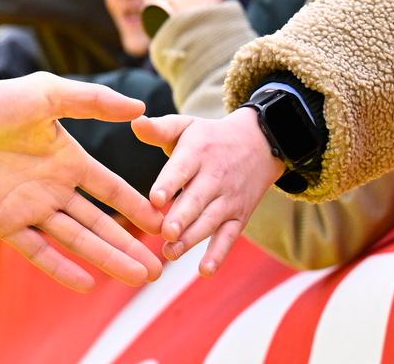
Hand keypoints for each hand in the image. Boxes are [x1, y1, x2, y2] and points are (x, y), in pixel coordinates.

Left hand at [0, 75, 163, 290]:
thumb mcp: (47, 94)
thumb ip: (92, 102)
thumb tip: (140, 109)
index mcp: (67, 160)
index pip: (109, 190)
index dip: (136, 207)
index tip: (164, 223)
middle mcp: (52, 188)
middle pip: (99, 223)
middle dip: (129, 245)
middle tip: (161, 267)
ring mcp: (29, 208)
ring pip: (76, 240)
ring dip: (107, 258)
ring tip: (139, 278)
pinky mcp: (4, 223)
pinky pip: (38, 250)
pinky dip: (61, 268)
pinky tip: (88, 284)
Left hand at [131, 107, 282, 274]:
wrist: (259, 144)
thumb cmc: (208, 138)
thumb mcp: (186, 126)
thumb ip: (158, 129)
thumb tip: (134, 122)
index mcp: (197, 152)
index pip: (182, 169)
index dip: (169, 184)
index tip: (155, 199)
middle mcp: (214, 177)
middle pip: (197, 199)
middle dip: (182, 217)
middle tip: (165, 233)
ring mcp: (229, 199)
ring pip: (210, 221)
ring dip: (192, 238)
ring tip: (171, 253)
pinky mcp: (239, 216)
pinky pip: (230, 237)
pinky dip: (219, 254)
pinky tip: (204, 271)